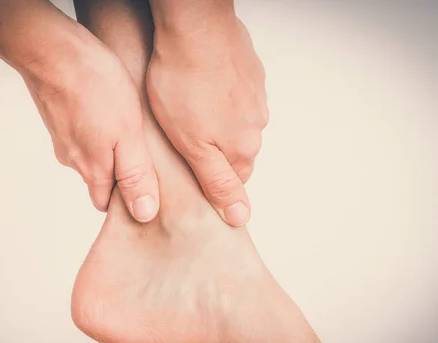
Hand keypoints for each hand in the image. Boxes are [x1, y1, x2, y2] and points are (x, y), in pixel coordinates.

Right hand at [22, 22, 159, 222]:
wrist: (52, 50)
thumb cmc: (95, 88)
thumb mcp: (128, 135)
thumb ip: (136, 175)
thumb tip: (144, 214)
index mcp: (93, 169)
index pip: (107, 204)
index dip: (126, 202)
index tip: (146, 190)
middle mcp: (73, 159)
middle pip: (99, 180)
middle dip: (120, 175)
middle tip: (144, 157)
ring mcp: (62, 137)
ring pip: (90, 155)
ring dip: (108, 148)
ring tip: (129, 129)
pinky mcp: (57, 117)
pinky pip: (81, 133)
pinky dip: (95, 129)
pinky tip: (108, 110)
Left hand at [147, 17, 268, 226]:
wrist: (194, 28)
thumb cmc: (184, 85)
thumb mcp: (193, 147)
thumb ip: (217, 183)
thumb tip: (240, 218)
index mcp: (243, 148)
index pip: (232, 181)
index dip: (208, 178)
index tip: (188, 168)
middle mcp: (256, 125)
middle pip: (234, 152)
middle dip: (210, 149)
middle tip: (181, 136)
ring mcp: (255, 96)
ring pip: (234, 122)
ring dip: (214, 121)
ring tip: (186, 108)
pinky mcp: (250, 73)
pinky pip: (235, 95)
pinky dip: (219, 95)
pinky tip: (198, 86)